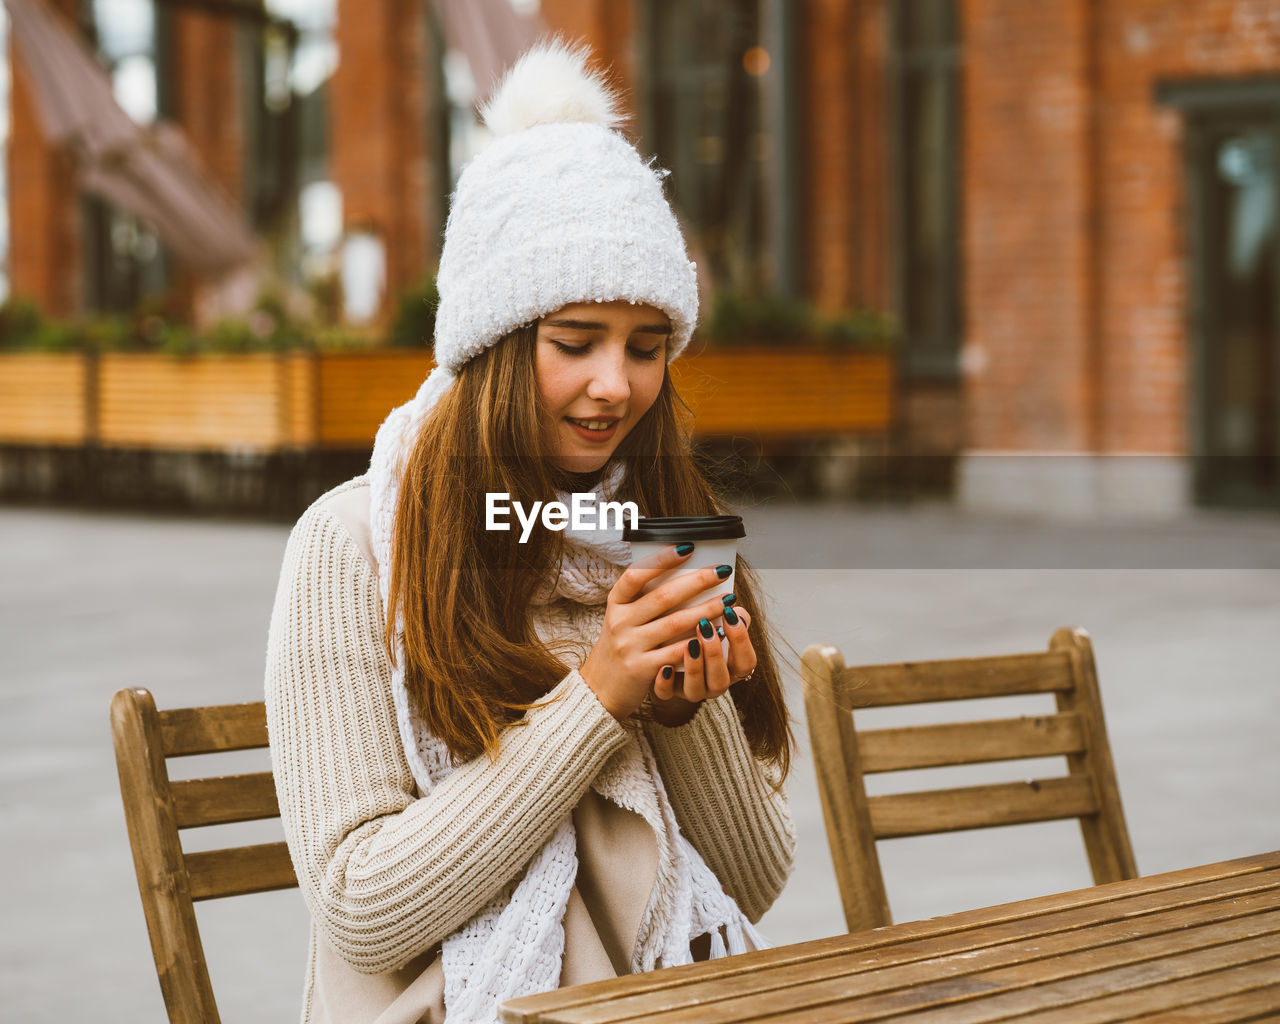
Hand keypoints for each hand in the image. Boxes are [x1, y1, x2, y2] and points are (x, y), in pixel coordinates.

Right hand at [579, 545, 737, 720]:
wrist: (599, 688)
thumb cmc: (620, 646)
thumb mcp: (623, 618)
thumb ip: (645, 600)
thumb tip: (685, 574)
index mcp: (616, 603)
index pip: (636, 574)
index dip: (662, 559)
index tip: (688, 547)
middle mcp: (620, 621)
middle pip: (663, 596)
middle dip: (697, 582)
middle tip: (722, 571)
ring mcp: (630, 645)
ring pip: (675, 623)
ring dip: (706, 610)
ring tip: (728, 600)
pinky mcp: (641, 668)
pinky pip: (676, 652)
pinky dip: (699, 642)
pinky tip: (718, 632)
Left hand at [651, 601, 754, 708]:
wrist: (667, 649)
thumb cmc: (700, 631)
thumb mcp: (717, 623)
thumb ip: (727, 617)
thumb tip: (731, 604)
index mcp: (732, 669)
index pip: (746, 662)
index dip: (741, 640)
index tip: (730, 613)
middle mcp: (713, 684)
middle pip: (721, 681)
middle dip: (714, 654)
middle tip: (705, 627)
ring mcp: (691, 690)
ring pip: (696, 691)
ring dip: (694, 667)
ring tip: (689, 645)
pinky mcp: (668, 691)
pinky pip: (666, 694)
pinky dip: (665, 683)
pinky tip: (664, 667)